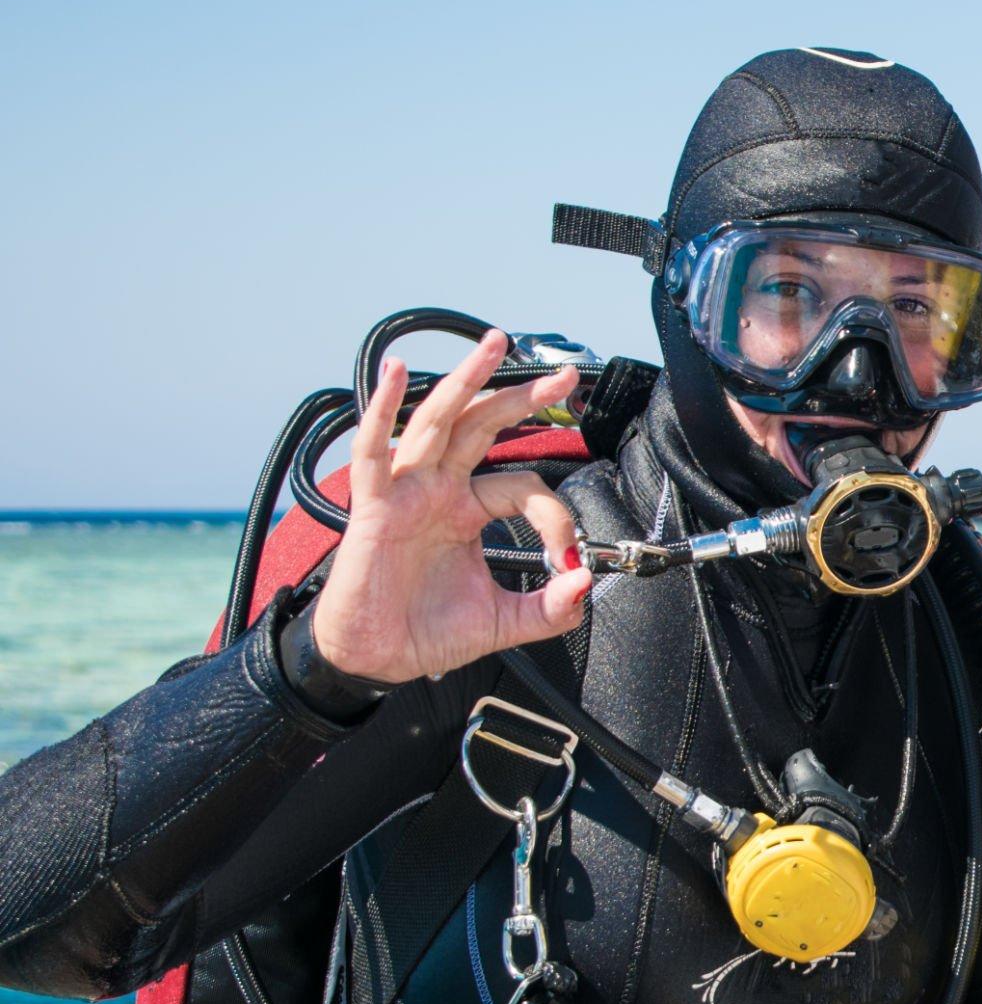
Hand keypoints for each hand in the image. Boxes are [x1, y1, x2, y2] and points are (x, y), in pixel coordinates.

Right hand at [311, 331, 592, 683]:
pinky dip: (382, 409)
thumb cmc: (425, 632)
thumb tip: (585, 584)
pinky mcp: (373, 506)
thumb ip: (549, 609)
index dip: (554, 515)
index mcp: (467, 510)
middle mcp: (438, 490)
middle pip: (484, 426)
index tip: (567, 556)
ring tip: (493, 345)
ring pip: (438, 422)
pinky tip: (397, 374)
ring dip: (467, 381)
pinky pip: (374, 450)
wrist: (376, 658)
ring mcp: (405, 492)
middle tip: (565, 376)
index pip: (523, 487)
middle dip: (524, 397)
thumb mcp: (502, 621)